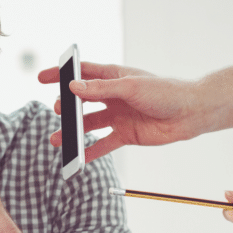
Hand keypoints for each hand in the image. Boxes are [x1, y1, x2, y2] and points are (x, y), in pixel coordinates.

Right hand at [37, 62, 200, 162]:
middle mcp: (113, 96)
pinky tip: (77, 158)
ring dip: (72, 132)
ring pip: (88, 124)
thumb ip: (100, 89)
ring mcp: (118, 116)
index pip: (81, 74)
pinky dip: (90, 152)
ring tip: (57, 139)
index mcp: (113, 77)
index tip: (42, 78)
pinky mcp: (125, 134)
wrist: (190, 114)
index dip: (61, 75)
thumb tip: (73, 88)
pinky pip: (103, 144)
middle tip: (57, 111)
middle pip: (81, 101)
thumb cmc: (165, 92)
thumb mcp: (130, 87)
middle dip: (66, 107)